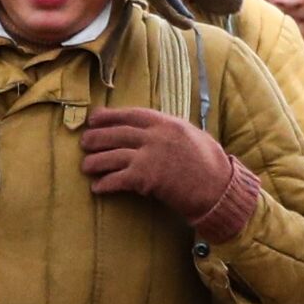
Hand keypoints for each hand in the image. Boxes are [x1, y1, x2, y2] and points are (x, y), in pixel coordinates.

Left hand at [81, 107, 258, 242]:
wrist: (219, 189)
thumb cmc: (210, 165)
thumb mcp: (192, 136)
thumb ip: (170, 130)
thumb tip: (153, 130)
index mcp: (167, 123)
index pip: (131, 114)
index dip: (110, 115)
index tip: (94, 118)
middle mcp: (156, 136)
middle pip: (116, 133)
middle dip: (97, 137)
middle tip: (84, 142)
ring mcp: (149, 156)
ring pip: (112, 155)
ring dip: (95, 161)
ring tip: (86, 166)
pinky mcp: (146, 178)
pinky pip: (117, 179)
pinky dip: (105, 184)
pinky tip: (97, 188)